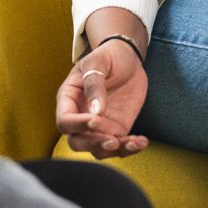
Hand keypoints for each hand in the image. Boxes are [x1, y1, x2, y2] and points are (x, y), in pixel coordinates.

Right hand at [56, 39, 149, 158]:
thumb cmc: (107, 56)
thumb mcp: (97, 62)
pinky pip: (120, 146)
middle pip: (78, 142)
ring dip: (115, 151)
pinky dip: (131, 148)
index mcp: (69, 99)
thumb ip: (94, 85)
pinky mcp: (117, 129)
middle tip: (113, 141)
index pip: (65, 121)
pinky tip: (142, 142)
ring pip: (99, 149)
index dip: (77, 125)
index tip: (95, 120)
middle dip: (94, 145)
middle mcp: (81, 117)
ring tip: (134, 142)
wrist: (127, 58)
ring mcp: (99, 126)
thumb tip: (96, 111)